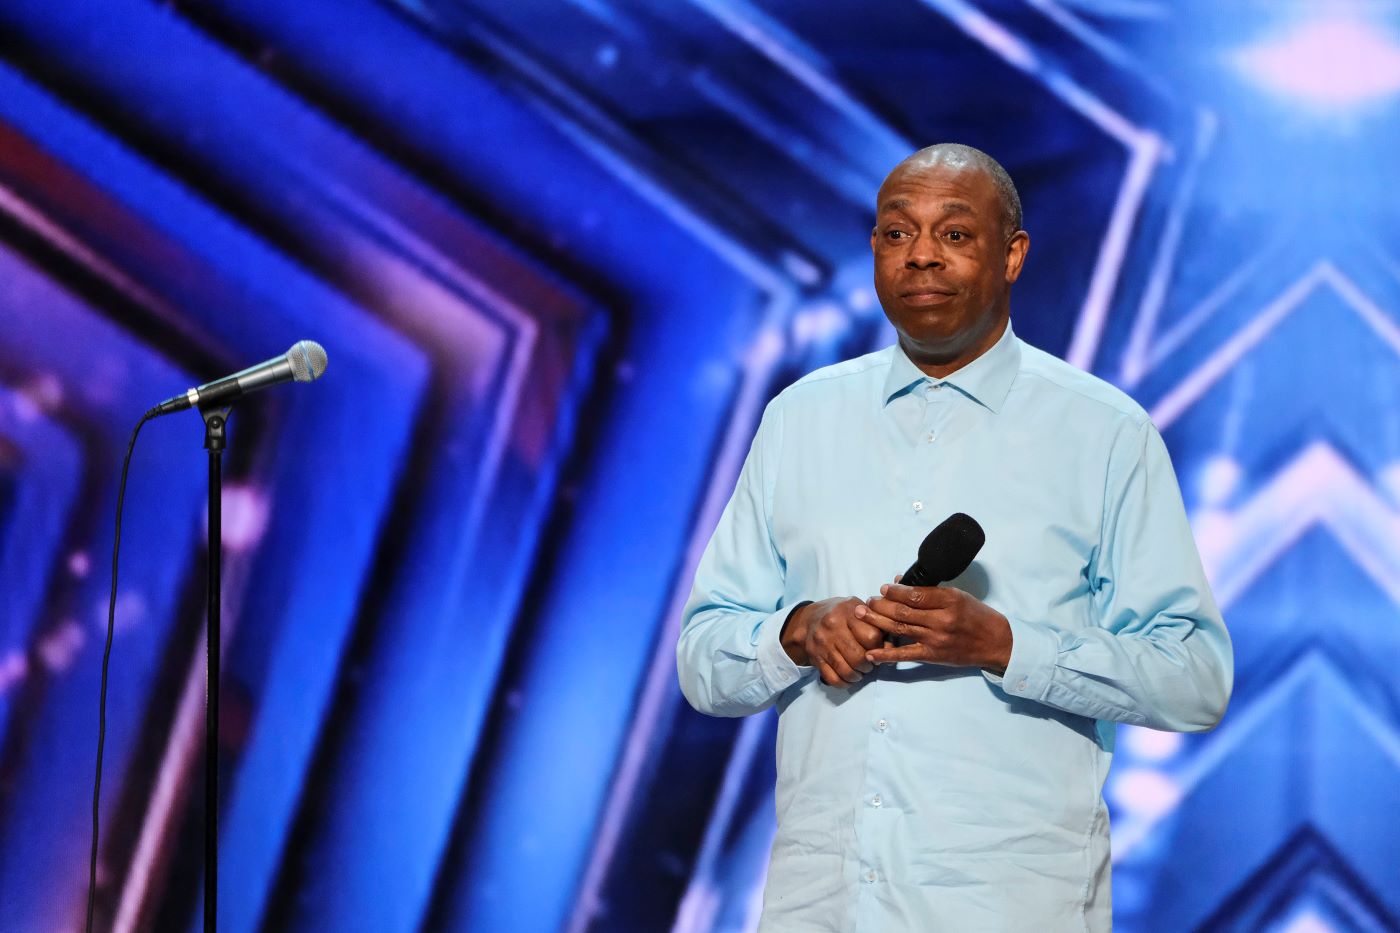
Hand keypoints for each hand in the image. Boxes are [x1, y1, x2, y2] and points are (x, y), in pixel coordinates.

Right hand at [781, 597, 886, 686]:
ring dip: (858, 676)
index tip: (877, 649)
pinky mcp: (815, 657)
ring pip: (846, 671)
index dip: (879, 647)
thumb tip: (890, 652)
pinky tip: (848, 678)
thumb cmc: (843, 615)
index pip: (872, 636)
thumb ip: (878, 627)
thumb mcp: (861, 613)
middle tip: (869, 664)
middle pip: (859, 657)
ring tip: (860, 671)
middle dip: (869, 665)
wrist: (810, 619)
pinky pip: (833, 679)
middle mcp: (833, 626)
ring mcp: (822, 643)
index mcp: (849, 612)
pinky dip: (845, 683)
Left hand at [857, 582, 1011, 673]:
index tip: (883, 588)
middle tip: (867, 601)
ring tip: (861, 615)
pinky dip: (886, 654)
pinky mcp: (933, 656)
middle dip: (880, 605)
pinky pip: (905, 655)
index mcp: (949, 600)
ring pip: (900, 629)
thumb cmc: (976, 615)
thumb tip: (900, 582)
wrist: (996, 642)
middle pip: (903, 611)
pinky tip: (870, 652)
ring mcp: (936, 639)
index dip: (895, 591)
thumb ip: (930, 591)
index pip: (915, 595)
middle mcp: (941, 619)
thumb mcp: (958, 596)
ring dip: (877, 621)